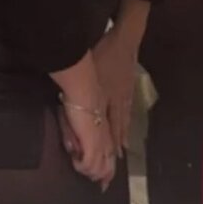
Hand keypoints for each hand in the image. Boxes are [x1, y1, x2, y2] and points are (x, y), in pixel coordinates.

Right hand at [60, 94, 116, 192]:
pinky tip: (74, 160)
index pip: (111, 158)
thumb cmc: (80, 102)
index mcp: (106, 134)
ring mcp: (101, 144)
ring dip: (89, 172)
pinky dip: (81, 167)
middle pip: (109, 167)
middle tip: (98, 185)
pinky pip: (89, 165)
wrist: (83, 92)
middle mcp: (107, 141)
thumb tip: (75, 151)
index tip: (104, 183)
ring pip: (100, 169)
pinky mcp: (92, 145)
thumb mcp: (80, 121)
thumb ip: (79, 137)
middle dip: (103, 178)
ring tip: (79, 166)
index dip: (108, 172)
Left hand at [93, 30, 137, 156]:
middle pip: (117, 128)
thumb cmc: (105, 56)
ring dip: (121, 137)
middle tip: (116, 162)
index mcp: (108, 100)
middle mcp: (118, 102)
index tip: (106, 162)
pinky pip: (127, 112)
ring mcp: (125, 95)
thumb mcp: (91, 76)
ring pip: (123, 121)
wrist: (125, 41)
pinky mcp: (128, 88)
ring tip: (122, 150)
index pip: (108, 128)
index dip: (106, 145)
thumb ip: (83, 94)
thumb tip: (74, 110)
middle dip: (115, 147)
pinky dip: (127, 124)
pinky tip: (126, 127)